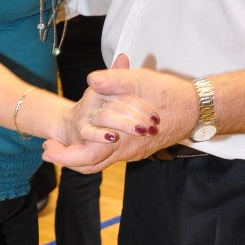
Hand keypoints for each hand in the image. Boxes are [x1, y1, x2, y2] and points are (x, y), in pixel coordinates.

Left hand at [45, 55, 196, 171]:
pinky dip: (95, 149)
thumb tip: (92, 79)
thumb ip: (115, 80)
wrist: (198, 109)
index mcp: (123, 140)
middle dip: (67, 158)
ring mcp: (133, 151)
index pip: (87, 157)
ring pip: (101, 161)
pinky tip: (89, 138)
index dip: (64, 156)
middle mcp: (127, 151)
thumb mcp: (141, 81)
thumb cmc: (170, 95)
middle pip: (90, 164)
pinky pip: (112, 155)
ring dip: (80, 154)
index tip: (46, 148)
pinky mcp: (139, 147)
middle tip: (48, 148)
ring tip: (62, 144)